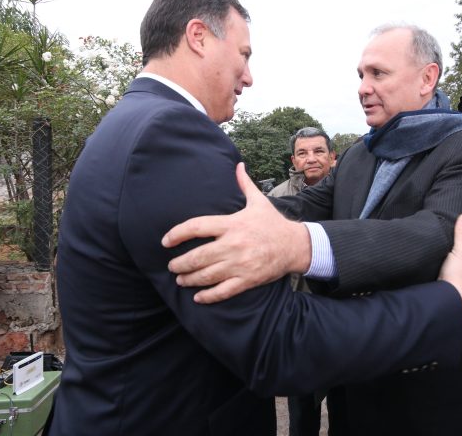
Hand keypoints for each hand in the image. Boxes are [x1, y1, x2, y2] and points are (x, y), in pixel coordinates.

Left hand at [162, 163, 311, 303]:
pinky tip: (198, 297)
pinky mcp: (247, 280)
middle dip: (180, 263)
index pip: (196, 227)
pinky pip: (223, 291)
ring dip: (189, 279)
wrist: (295, 245)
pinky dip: (208, 296)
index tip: (166, 241)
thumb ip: (244, 184)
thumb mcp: (259, 201)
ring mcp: (240, 264)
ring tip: (180, 279)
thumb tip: (238, 165)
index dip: (177, 234)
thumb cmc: (273, 224)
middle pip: (197, 256)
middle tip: (172, 265)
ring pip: (207, 275)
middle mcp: (233, 244)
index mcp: (232, 224)